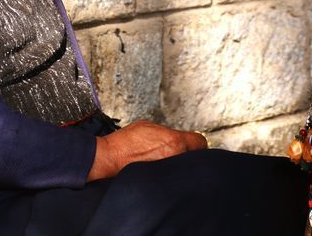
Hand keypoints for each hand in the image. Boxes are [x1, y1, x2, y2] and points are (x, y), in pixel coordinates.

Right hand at [86, 121, 207, 181]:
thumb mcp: (147, 126)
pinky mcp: (163, 184)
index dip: (195, 142)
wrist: (110, 158)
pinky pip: (174, 178)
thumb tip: (175, 136)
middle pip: (196, 157)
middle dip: (189, 154)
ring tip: (167, 163)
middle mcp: (175, 157)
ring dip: (179, 166)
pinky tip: (161, 171)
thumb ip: (166, 132)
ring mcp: (170, 172)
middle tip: (178, 153)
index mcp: (174, 141)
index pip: (200, 142)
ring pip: (185, 169)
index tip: (192, 143)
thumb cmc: (124, 143)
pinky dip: (170, 175)